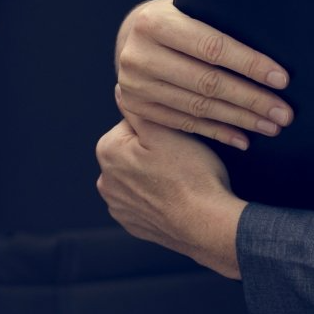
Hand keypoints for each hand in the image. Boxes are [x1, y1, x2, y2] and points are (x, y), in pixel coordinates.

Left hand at [95, 116, 244, 277]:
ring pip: (139, 176)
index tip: (176, 139)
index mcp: (107, 151)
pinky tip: (176, 198)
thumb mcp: (164, 130)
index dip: (159, 127)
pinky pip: (145, 201)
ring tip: (181, 179)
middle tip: (182, 160)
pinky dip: (158, 198)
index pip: (132, 124)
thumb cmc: (191, 176)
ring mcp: (119, 206)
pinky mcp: (134, 224)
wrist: (208, 225)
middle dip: (154, 151)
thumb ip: (136, 107)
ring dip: (155, 175)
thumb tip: (121, 89)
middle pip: (133, 150)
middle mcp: (105, 180)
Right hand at [114, 0, 291, 147]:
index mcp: (153, 22)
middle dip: (252, 99)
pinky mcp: (137, 108)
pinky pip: (185, 124)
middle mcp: (138, 55)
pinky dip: (217, 132)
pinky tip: (243, 138)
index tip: (282, 80)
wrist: (133, 37)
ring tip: (271, 126)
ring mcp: (134, 85)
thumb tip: (272, 53)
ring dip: (240, 120)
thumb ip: (219, 27)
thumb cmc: (176, 20)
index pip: (212, 47)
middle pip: (207, 82)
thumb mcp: (190, 10)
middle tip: (284, 113)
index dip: (250, 65)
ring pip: (198, 107)